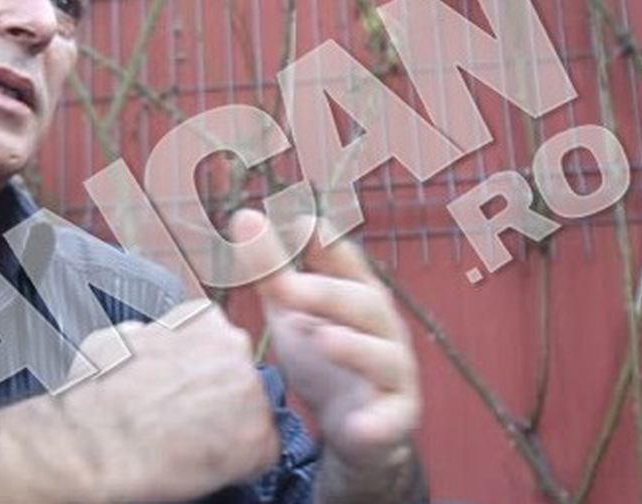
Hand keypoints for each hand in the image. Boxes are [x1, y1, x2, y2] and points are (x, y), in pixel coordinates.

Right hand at [53, 301, 280, 502]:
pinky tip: (202, 464)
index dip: (202, 372)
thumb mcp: (116, 340)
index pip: (221, 344)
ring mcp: (253, 394)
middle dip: (220, 400)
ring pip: (251, 417)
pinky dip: (236, 466)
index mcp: (204, 320)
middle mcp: (236, 349)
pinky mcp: (258, 441)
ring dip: (228, 431)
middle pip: (240, 379)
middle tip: (186, 419)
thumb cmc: (98, 399)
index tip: (186, 390)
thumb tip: (147, 336)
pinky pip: (257, 456)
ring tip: (189, 443)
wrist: (94, 447)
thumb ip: (147, 333)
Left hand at [229, 209, 419, 479]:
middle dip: (326, 293)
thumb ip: (272, 267)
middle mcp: (383, 327)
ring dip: (355, 348)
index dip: (327, 243)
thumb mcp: (293, 308)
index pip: (346, 261)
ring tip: (324, 339)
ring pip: (382, 357)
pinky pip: (391, 420)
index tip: (301, 221)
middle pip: (362, 304)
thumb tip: (244, 215)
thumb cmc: (323, 349)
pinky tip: (359, 427)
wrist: (352, 423)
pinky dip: (377, 424)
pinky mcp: (396, 416)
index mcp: (357, 293)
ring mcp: (394, 371)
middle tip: (287, 287)